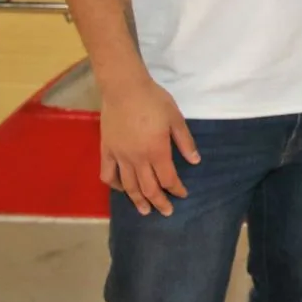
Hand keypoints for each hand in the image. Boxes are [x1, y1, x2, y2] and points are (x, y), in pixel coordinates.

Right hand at [99, 76, 198, 216]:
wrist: (124, 89)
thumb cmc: (154, 101)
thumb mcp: (176, 118)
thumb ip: (185, 142)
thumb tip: (195, 161)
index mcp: (156, 151)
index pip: (168, 178)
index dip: (176, 189)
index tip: (183, 194)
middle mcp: (137, 159)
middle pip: (148, 188)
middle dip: (159, 202)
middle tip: (166, 212)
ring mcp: (119, 156)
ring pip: (128, 186)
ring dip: (137, 200)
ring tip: (144, 211)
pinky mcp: (106, 150)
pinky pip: (108, 174)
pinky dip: (115, 185)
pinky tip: (122, 189)